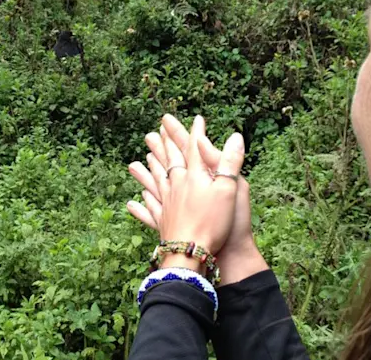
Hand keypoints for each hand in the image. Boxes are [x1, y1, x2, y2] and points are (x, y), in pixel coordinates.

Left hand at [127, 114, 268, 284]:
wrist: (191, 252)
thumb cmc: (213, 221)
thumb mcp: (229, 190)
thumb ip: (229, 162)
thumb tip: (235, 135)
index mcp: (194, 176)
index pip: (194, 148)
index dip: (196, 132)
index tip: (196, 118)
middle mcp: (176, 186)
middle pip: (169, 161)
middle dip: (164, 145)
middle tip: (154, 132)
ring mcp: (166, 204)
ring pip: (155, 182)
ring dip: (148, 170)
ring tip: (139, 161)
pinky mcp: (163, 223)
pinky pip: (149, 211)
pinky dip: (142, 205)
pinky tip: (135, 201)